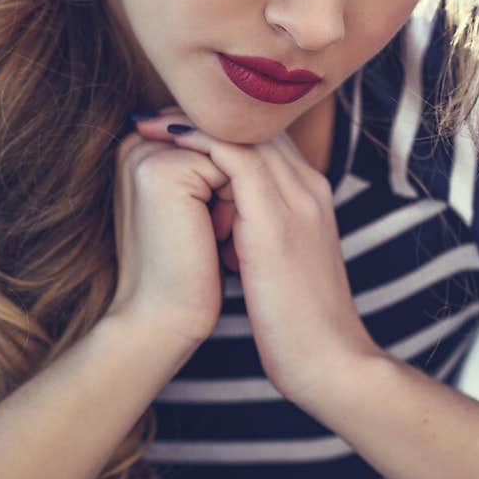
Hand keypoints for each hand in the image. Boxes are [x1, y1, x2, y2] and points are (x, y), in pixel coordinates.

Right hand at [105, 118, 233, 353]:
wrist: (166, 318)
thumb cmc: (189, 271)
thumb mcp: (200, 208)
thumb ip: (212, 168)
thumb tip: (250, 142)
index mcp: (143, 149)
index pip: (214, 135)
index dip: (236, 174)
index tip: (215, 223)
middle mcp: (138, 144)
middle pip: (223, 137)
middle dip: (239, 179)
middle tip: (213, 233)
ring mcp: (146, 154)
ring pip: (228, 149)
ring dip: (239, 191)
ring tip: (212, 236)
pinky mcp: (161, 172)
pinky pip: (229, 163)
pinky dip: (237, 200)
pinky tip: (214, 236)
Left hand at [132, 109, 382, 411]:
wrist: (329, 362)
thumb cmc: (297, 326)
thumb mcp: (276, 268)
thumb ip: (257, 238)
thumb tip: (221, 229)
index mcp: (310, 199)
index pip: (263, 142)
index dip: (215, 133)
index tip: (169, 134)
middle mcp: (309, 189)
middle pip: (255, 128)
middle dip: (201, 119)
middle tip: (151, 116)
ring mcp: (299, 200)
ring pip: (247, 133)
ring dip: (194, 123)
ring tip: (149, 124)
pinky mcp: (279, 219)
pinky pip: (237, 157)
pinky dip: (200, 143)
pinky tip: (167, 142)